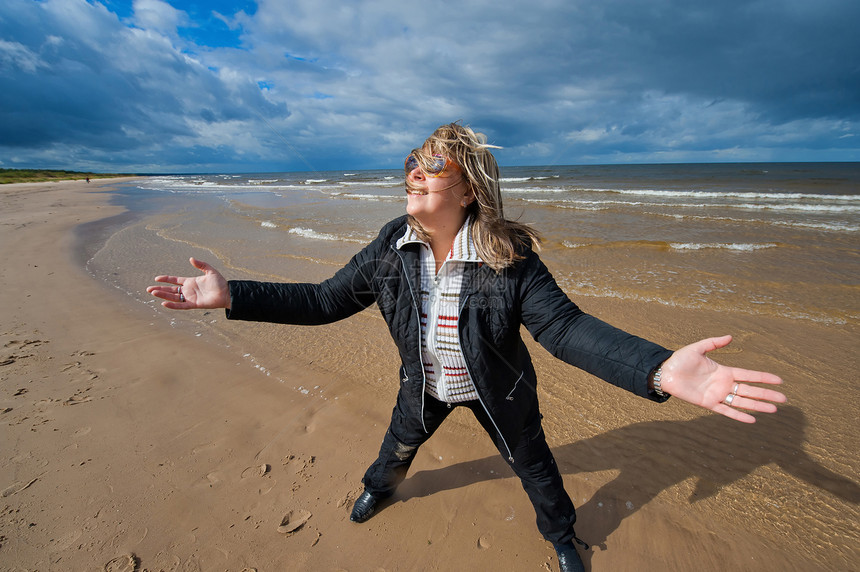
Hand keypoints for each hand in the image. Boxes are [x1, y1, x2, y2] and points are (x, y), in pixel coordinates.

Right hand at [146, 257, 230, 309]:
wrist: (227, 293)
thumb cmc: (220, 282)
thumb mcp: (210, 270)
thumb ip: (201, 264)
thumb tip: (191, 258)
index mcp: (191, 282)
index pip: (175, 281)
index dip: (166, 279)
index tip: (156, 278)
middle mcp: (188, 290)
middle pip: (171, 290)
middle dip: (160, 289)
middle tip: (148, 289)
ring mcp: (190, 298)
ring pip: (173, 297)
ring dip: (163, 295)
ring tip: (152, 293)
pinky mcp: (193, 304)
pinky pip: (181, 305)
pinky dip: (172, 305)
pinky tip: (164, 303)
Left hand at [659, 335, 785, 422]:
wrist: (665, 373)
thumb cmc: (680, 360)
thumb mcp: (698, 348)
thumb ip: (714, 343)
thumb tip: (730, 337)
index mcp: (724, 371)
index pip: (749, 375)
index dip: (764, 378)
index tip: (779, 380)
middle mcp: (724, 384)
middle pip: (750, 391)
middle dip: (767, 394)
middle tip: (784, 398)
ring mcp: (717, 395)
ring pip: (742, 402)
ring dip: (758, 406)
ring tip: (774, 409)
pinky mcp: (708, 404)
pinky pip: (727, 411)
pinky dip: (739, 416)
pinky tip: (752, 419)